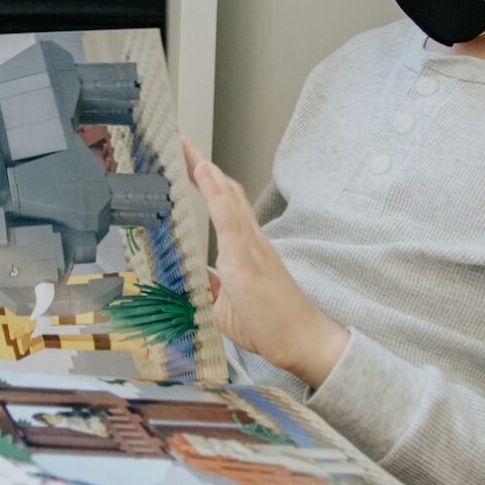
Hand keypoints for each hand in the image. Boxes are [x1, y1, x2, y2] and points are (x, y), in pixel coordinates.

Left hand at [183, 136, 349, 387]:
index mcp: (247, 250)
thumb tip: (205, 280)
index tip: (192, 162)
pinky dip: (215, 192)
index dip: (209, 182)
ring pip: (228, 197)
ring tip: (187, 148)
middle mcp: (251, 240)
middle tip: (182, 143)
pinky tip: (203, 172)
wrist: (302, 342)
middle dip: (202, 166)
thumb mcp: (230, 307)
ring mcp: (251, 247)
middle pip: (226, 192)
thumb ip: (217, 289)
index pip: (226, 206)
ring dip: (206, 171)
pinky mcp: (247, 259)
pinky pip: (229, 218)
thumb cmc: (271, 326)